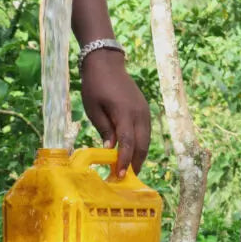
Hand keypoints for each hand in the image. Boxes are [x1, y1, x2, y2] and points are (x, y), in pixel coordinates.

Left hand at [81, 49, 150, 176]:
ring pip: (146, 139)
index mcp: (124, 113)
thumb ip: (104, 129)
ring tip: (130, 168)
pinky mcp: (145, 110)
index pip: (128, 143)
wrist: (107, 63)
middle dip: (136, 162)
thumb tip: (111, 150)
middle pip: (142, 144)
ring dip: (140, 155)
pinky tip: (133, 152)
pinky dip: (141, 144)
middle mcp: (139, 113)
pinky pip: (146, 131)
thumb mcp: (94, 109)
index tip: (121, 175)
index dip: (125, 161)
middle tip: (127, 178)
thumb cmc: (95, 86)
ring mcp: (144, 111)